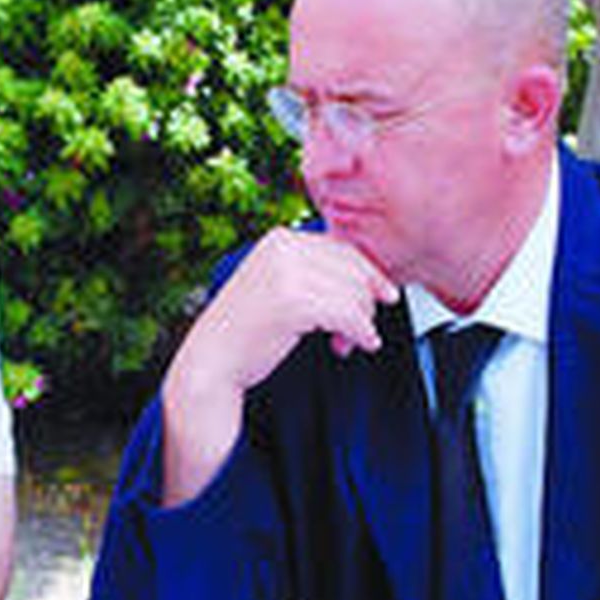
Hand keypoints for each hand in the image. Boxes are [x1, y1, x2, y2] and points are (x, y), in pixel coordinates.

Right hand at [160, 229, 397, 503]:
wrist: (213, 360)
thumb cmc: (248, 330)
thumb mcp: (280, 285)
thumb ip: (315, 273)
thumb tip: (371, 277)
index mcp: (280, 239)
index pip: (343, 249)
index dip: (369, 274)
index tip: (386, 295)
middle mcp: (283, 249)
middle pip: (353, 269)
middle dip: (364, 302)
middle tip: (358, 330)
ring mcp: (287, 274)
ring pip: (354, 293)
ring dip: (361, 323)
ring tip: (346, 342)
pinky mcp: (293, 302)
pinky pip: (348, 314)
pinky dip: (361, 332)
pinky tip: (357, 344)